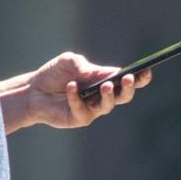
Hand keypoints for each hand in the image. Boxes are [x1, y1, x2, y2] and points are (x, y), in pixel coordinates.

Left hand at [26, 52, 151, 128]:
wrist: (34, 90)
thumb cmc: (55, 74)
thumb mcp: (69, 61)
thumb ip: (83, 65)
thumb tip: (96, 74)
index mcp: (105, 79)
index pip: (127, 80)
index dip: (140, 77)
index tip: (146, 71)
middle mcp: (102, 95)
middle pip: (124, 96)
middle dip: (129, 88)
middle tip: (129, 79)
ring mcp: (92, 109)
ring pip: (108, 106)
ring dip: (109, 95)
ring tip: (106, 85)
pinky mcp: (80, 118)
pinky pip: (83, 110)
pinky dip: (77, 97)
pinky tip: (71, 87)